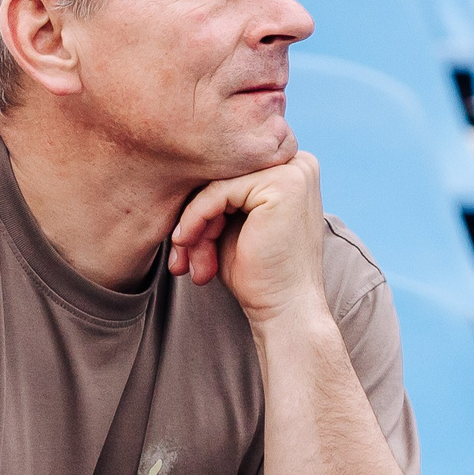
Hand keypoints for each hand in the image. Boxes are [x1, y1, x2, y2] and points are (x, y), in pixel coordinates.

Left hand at [167, 151, 329, 324]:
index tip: (183, 243)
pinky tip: (187, 245)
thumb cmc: (259, 275)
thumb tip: (176, 167)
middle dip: (196, 216)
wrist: (285, 311)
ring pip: (217, 184)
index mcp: (291, 169)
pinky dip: (195, 220)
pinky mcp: (282, 185)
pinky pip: (218, 192)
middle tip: (182, 257)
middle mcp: (298, 163)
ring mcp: (293, 171)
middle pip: (223, 175)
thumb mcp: (234, 225)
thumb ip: (219, 194)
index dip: (202, 205)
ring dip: (194, 224)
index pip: (229, 173)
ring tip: (190, 261)